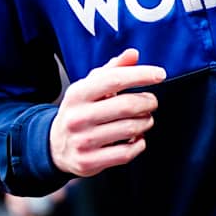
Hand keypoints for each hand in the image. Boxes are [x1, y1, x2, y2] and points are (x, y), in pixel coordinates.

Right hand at [49, 49, 165, 177]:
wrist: (55, 145)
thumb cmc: (80, 111)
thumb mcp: (89, 87)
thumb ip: (112, 70)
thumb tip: (133, 54)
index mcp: (77, 94)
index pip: (114, 79)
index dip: (141, 75)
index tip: (159, 75)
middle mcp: (78, 117)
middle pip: (127, 106)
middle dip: (148, 102)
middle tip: (151, 102)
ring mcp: (83, 141)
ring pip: (131, 129)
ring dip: (146, 122)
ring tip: (144, 119)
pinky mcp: (89, 161)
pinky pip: (127, 153)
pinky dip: (139, 144)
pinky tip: (136, 138)